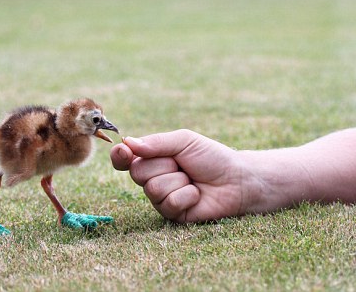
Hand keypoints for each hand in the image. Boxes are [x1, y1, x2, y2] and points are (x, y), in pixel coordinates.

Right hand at [111, 130, 256, 222]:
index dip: (120, 156)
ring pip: (153, 188)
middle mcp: (153, 178)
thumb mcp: (185, 141)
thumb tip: (128, 143)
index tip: (124, 152)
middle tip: (182, 165)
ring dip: (178, 181)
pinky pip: (169, 203)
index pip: (125, 158)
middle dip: (164, 165)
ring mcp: (161, 197)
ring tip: (192, 179)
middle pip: (138, 172)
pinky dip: (187, 195)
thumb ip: (157, 142)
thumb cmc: (212, 157)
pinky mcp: (172, 214)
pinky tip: (197, 194)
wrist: (236, 179)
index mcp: (153, 158)